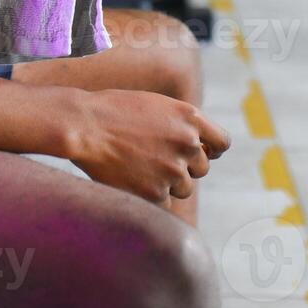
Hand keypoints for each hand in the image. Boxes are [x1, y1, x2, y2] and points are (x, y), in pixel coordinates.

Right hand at [67, 89, 230, 203]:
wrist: (85, 125)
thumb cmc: (114, 111)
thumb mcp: (156, 105)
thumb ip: (182, 124)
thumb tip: (201, 147)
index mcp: (190, 117)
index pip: (222, 143)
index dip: (211, 150)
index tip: (200, 153)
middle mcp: (188, 143)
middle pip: (201, 168)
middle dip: (183, 167)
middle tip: (153, 158)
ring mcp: (173, 170)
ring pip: (184, 188)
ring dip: (167, 183)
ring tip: (138, 166)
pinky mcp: (156, 193)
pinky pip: (164, 203)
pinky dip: (151, 196)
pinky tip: (130, 179)